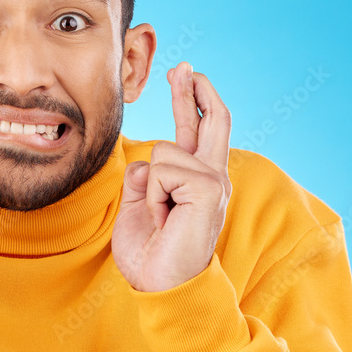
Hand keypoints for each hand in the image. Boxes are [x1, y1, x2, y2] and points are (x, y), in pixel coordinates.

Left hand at [112, 62, 231, 291]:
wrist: (161, 286)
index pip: (197, 131)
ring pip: (163, 152)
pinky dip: (152, 195)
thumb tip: (142, 160)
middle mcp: (212, 178)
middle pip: (210, 120)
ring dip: (148, 187)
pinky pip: (162, 170)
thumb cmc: (149, 254)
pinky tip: (164, 216)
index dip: (190, 101)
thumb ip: (142, 179)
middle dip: (192, 90)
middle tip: (183, 65)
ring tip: (158, 216)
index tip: (184, 76)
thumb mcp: (137, 207)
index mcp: (196, 182)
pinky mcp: (209, 189)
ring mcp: (214, 182)